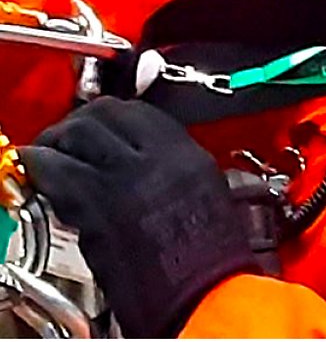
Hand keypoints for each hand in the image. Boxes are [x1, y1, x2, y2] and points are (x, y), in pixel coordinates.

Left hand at [22, 98, 260, 337]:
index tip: (96, 125)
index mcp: (185, 152)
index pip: (134, 111)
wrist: (204, 292)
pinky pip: (57, 171)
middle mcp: (155, 157)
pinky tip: (38, 172)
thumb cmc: (207, 255)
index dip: (107, 115)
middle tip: (67, 136)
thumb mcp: (201, 188)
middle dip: (78, 122)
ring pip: (76, 135)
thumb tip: (132, 155)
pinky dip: (41, 165)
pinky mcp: (96, 207)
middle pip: (102, 114)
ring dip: (56, 140)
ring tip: (48, 152)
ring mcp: (124, 179)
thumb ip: (168, 164)